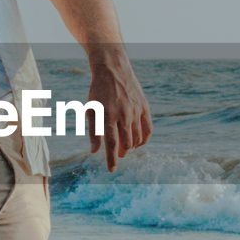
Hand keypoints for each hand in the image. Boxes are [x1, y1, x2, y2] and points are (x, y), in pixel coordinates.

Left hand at [87, 51, 152, 170]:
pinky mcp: (144, 107)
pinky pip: (148, 129)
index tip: (112, 169)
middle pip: (126, 143)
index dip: (112, 159)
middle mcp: (123, 114)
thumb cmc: (98, 91)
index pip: (111, 143)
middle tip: (119, 155)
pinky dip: (144, 139)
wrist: (113, 69)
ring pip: (137, 138)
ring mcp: (135, 110)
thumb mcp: (90, 110)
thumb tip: (94, 151)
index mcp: (107, 115)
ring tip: (126, 148)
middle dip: (122, 153)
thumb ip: (93, 131)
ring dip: (132, 147)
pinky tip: (138, 142)